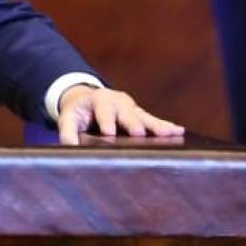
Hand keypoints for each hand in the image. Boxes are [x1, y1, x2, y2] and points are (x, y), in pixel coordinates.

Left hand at [57, 86, 184, 145]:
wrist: (87, 98)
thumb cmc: (78, 111)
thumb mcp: (68, 118)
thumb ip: (67, 132)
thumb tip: (69, 147)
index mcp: (98, 100)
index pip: (102, 111)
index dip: (106, 121)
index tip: (109, 132)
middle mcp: (117, 101)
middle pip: (127, 113)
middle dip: (133, 123)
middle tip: (139, 133)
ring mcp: (131, 108)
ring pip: (145, 117)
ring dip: (156, 126)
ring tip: (170, 133)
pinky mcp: (139, 114)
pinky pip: (153, 120)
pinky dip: (165, 126)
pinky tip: (178, 131)